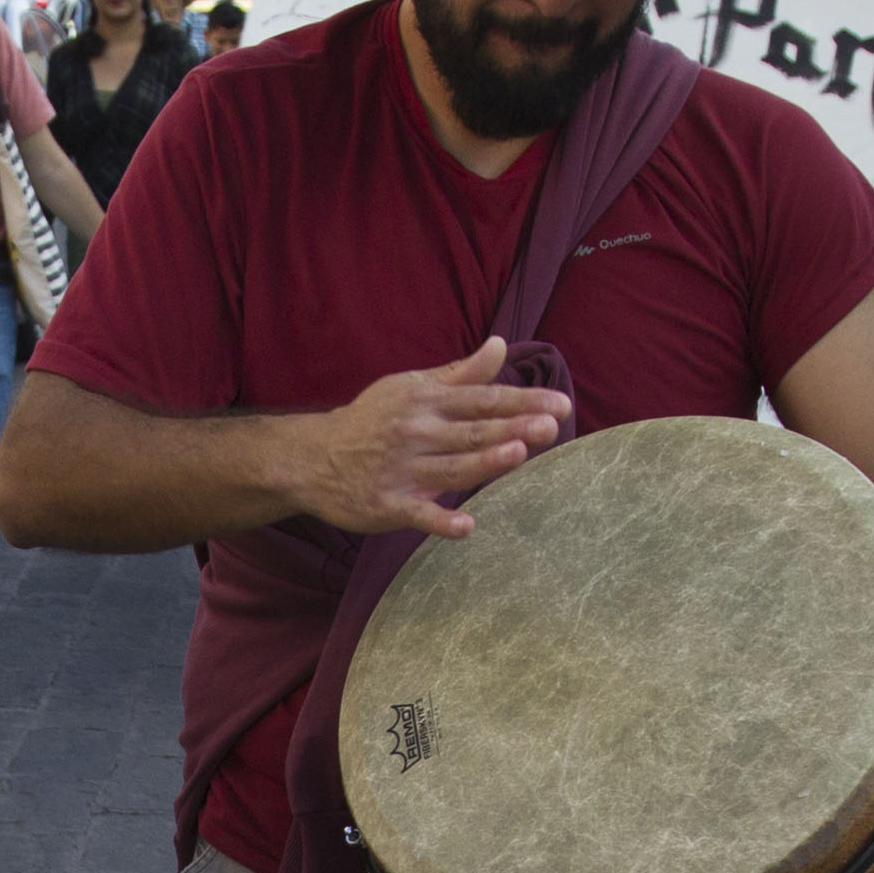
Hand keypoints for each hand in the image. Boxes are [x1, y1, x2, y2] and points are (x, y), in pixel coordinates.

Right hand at [295, 338, 571, 539]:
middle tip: (552, 425)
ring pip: (451, 468)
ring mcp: (402, 471)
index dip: (522, 401)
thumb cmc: (371, 421)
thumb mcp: (411, 388)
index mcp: (426, 402)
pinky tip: (466, 526)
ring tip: (518, 453)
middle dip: (513, 427)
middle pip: (472, 431)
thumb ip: (460, 373)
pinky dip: (440, 521)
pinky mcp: (388, 505)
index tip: (560, 404)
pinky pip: (418, 515)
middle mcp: (416, 433)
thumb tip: (500, 346)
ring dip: (483, 461)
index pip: (483, 400)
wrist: (313, 458)